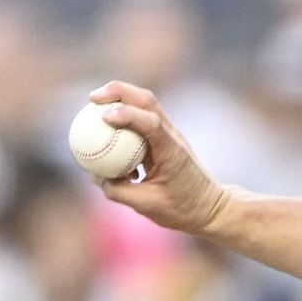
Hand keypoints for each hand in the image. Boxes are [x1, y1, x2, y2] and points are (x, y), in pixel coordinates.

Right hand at [90, 81, 231, 235]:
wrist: (209, 207)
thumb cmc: (182, 208)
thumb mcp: (147, 205)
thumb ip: (119, 191)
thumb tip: (96, 176)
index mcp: (172, 152)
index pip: (151, 123)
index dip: (127, 115)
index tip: (104, 116)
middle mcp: (172, 136)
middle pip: (146, 100)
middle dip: (118, 92)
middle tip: (92, 98)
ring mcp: (169, 135)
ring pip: (145, 105)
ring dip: (120, 99)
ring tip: (93, 104)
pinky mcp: (163, 139)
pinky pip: (141, 120)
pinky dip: (123, 117)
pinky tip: (104, 128)